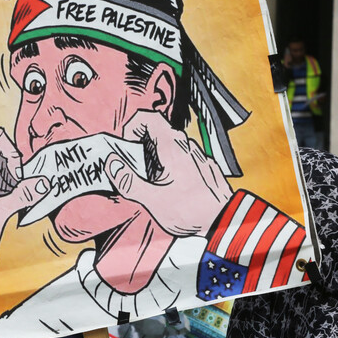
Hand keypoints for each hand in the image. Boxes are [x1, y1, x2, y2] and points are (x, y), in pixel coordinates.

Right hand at [104, 110, 232, 236]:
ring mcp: (196, 154)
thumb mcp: (152, 199)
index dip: (131, 127)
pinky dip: (169, 166)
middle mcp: (185, 145)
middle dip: (139, 148)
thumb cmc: (191, 210)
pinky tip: (170, 189)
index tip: (125, 146)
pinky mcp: (202, 165)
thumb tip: (112, 164)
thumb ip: (129, 181)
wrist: (226, 220)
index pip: (147, 118)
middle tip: (134, 170)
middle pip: (155, 132)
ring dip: (154, 159)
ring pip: (168, 145)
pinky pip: (181, 157)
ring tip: (152, 184)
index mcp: (171, 147)